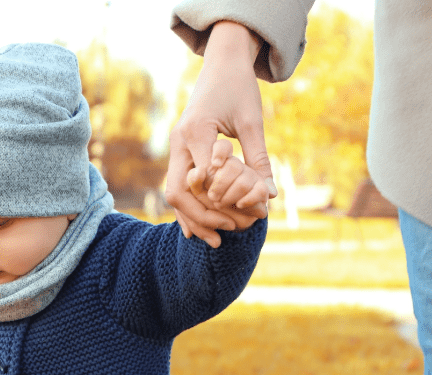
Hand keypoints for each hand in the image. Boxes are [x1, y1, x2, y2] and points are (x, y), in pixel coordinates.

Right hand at [166, 21, 276, 245]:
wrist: (221, 64)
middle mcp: (179, 141)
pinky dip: (188, 207)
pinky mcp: (179, 150)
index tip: (241, 219)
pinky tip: (198, 229)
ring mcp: (175, 146)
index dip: (219, 202)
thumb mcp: (252, 122)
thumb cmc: (239, 88)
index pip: (203, 178)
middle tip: (224, 237)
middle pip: (178, 191)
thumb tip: (270, 195)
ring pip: (174, 191)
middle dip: (200, 218)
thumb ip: (258, 159)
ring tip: (213, 241)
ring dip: (192, 218)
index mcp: (196, 131)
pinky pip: (178, 184)